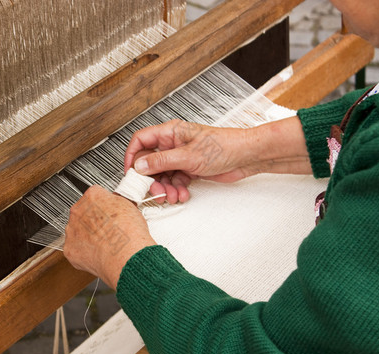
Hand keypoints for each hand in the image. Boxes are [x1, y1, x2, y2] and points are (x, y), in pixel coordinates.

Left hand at [63, 186, 155, 288]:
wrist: (125, 256)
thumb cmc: (129, 232)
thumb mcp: (129, 206)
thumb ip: (114, 203)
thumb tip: (114, 205)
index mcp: (92, 196)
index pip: (93, 196)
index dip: (103, 207)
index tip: (107, 214)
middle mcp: (78, 210)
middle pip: (82, 213)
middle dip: (92, 221)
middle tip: (107, 230)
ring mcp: (71, 230)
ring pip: (76, 231)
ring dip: (86, 236)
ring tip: (104, 244)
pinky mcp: (69, 248)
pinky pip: (75, 249)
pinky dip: (84, 252)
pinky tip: (97, 253)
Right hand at [124, 118, 311, 203]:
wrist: (247, 157)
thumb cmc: (225, 146)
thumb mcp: (188, 156)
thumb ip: (161, 161)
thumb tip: (139, 166)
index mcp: (170, 133)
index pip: (141, 141)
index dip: (132, 157)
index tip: (131, 173)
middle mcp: (173, 144)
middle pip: (150, 163)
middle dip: (152, 180)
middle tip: (155, 192)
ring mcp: (181, 157)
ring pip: (162, 175)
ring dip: (165, 188)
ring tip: (173, 195)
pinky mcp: (189, 169)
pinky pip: (175, 181)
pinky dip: (177, 190)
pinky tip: (183, 193)